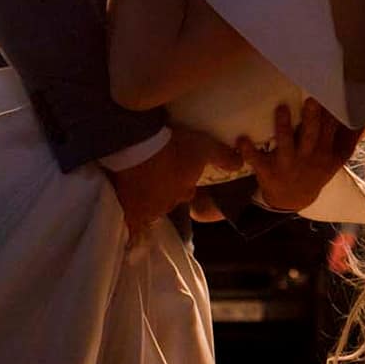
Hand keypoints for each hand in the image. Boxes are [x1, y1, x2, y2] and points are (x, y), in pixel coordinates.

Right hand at [107, 125, 240, 238]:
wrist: (139, 147)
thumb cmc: (175, 148)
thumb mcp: (204, 147)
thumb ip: (223, 157)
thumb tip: (240, 165)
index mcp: (184, 191)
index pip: (187, 192)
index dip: (185, 184)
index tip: (181, 174)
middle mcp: (165, 203)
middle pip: (166, 201)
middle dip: (165, 193)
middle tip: (158, 177)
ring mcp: (145, 206)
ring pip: (147, 208)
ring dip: (146, 200)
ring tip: (140, 186)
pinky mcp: (126, 203)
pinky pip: (128, 216)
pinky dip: (128, 212)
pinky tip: (124, 207)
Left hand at [236, 98, 360, 214]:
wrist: (292, 201)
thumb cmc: (314, 171)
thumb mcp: (336, 160)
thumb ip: (350, 139)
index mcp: (325, 154)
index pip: (331, 130)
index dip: (332, 114)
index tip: (332, 94)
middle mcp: (308, 158)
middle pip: (311, 136)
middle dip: (312, 119)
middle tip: (312, 99)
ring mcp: (287, 165)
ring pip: (286, 144)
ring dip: (283, 127)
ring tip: (281, 108)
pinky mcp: (267, 171)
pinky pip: (257, 161)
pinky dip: (248, 151)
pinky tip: (241, 139)